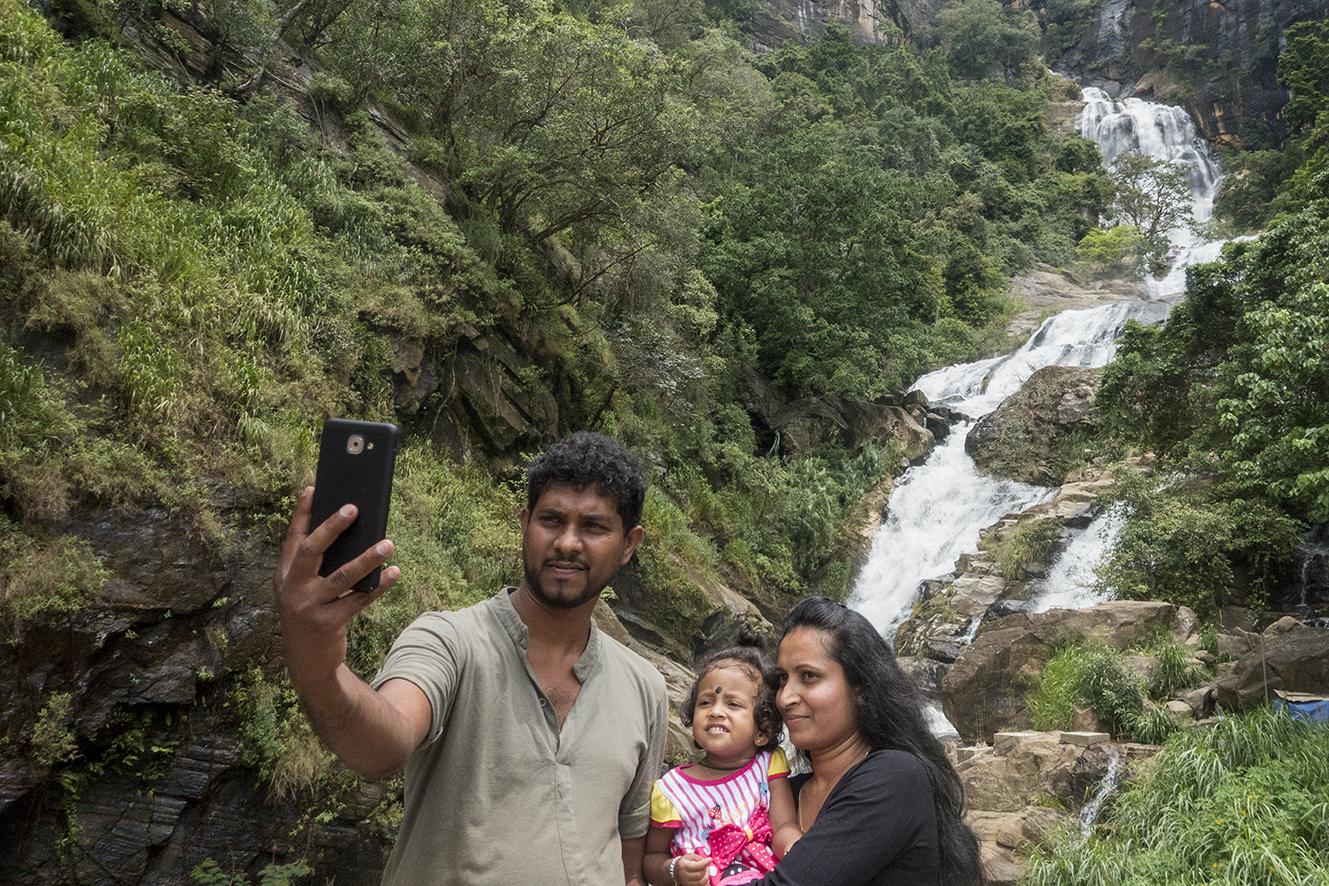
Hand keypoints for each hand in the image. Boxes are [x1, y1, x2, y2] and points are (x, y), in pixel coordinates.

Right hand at [274, 487, 399, 689]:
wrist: (306, 664)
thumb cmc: (310, 616)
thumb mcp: (303, 591)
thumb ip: (317, 567)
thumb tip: (351, 534)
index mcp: (284, 575)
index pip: (293, 538)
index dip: (302, 513)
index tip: (313, 489)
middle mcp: (292, 588)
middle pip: (312, 550)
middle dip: (332, 527)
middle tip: (354, 508)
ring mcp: (308, 606)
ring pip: (342, 576)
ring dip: (368, 558)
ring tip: (389, 543)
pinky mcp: (327, 623)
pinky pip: (358, 600)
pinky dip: (378, 586)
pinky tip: (395, 573)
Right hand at [672, 854, 711, 885]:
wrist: (675, 871)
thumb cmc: (684, 862)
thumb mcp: (689, 856)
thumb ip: (698, 858)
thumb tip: (707, 861)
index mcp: (683, 866)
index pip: (697, 866)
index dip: (705, 863)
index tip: (710, 859)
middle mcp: (684, 876)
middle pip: (700, 875)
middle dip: (706, 870)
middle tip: (706, 866)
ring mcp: (686, 883)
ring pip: (701, 883)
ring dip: (707, 877)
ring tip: (706, 872)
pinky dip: (706, 883)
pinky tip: (705, 878)